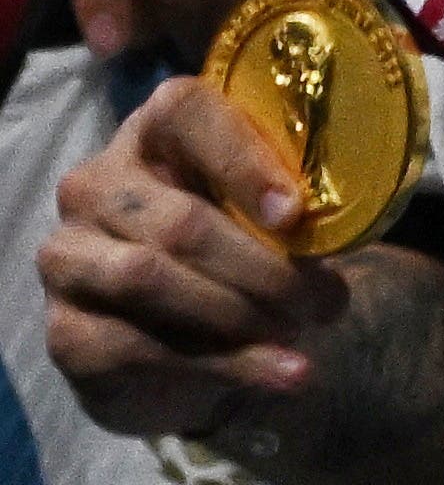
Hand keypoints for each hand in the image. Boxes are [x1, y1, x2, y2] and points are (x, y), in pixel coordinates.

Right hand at [40, 77, 347, 442]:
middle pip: (179, 220)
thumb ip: (288, 204)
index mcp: (154, 133)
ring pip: (150, 279)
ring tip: (301, 332)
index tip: (296, 215)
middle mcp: (96, 185)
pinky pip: (137, 346)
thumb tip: (337, 223)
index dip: (243, 161)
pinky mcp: (65, 329)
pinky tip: (278, 372)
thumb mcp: (267, 216)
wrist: (189, 344)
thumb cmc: (240, 249)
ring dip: (239, 313)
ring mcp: (69, 257)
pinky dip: (223, 364)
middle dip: (265, 267)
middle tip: (329, 300)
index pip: (183, 112)